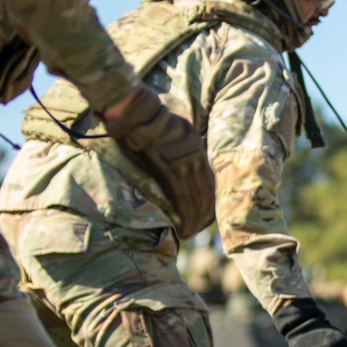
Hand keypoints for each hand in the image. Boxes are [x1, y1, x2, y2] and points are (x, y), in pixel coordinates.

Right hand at [103, 83, 214, 239]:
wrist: (137, 113)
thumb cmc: (149, 122)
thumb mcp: (174, 132)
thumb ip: (182, 150)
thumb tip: (182, 170)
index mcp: (197, 148)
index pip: (210, 182)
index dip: (209, 203)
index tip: (205, 217)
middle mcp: (195, 156)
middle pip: (206, 194)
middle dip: (203, 216)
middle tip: (196, 230)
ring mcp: (184, 163)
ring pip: (196, 199)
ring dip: (194, 220)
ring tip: (188, 233)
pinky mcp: (170, 169)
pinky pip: (183, 198)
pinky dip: (185, 216)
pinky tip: (183, 227)